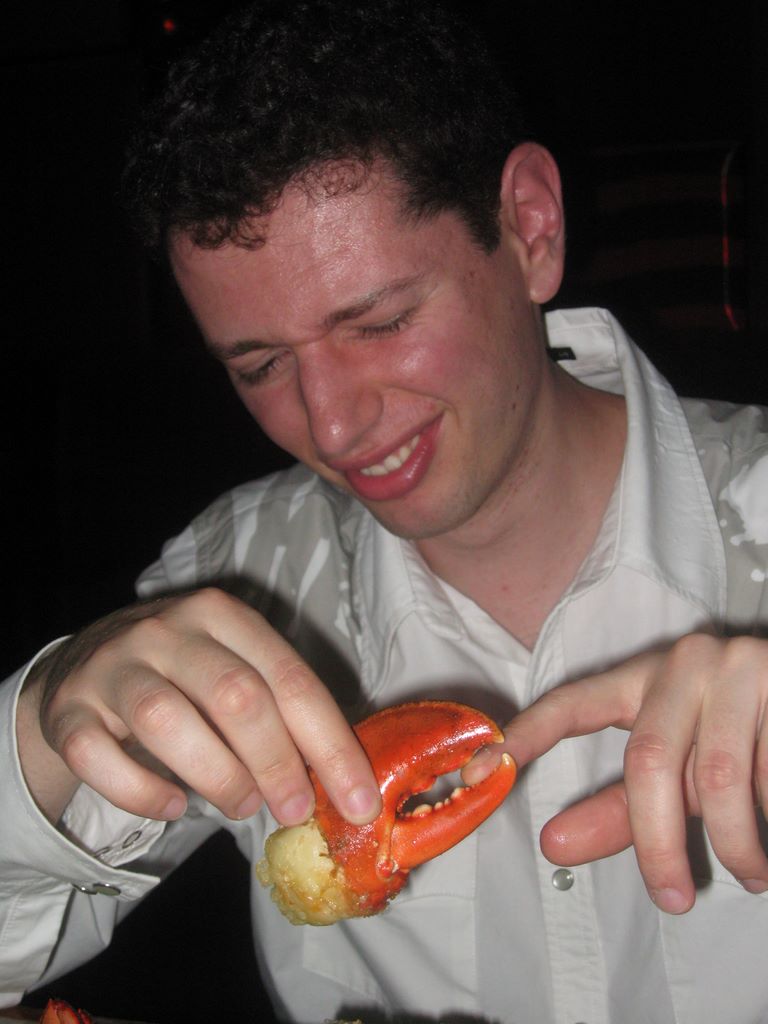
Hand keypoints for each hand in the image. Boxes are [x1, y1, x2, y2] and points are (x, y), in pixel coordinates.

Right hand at [16, 588, 380, 827]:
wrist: (82, 668)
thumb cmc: (182, 676)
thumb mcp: (232, 669)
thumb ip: (279, 709)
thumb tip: (339, 782)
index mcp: (222, 615)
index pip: (289, 677)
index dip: (329, 743)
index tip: (358, 801)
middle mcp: (167, 629)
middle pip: (235, 695)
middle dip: (277, 762)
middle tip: (295, 810)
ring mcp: (113, 665)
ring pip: (169, 721)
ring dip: (218, 776)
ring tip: (242, 806)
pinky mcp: (69, 709)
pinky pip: (100, 757)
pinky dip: (142, 793)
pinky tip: (174, 806)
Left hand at [465, 634, 767, 912]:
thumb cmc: (739, 739)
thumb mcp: (679, 771)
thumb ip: (620, 808)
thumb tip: (552, 846)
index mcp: (642, 678)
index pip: (571, 703)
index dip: (524, 736)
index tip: (476, 772)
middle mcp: (683, 664)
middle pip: (645, 760)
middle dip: (656, 841)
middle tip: (672, 896)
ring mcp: (735, 668)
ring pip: (718, 776)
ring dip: (733, 841)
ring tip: (753, 874)